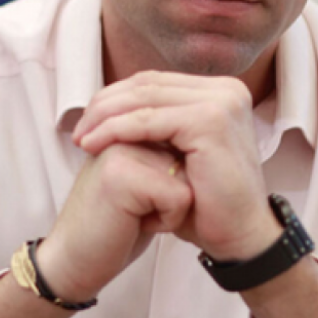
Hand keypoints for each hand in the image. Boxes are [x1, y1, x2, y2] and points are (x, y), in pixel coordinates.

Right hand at [32, 142, 191, 301]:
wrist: (74, 259)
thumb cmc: (113, 224)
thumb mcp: (143, 181)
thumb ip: (164, 154)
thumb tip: (200, 144)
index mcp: (126, 127)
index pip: (183, 140)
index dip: (177, 178)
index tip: (144, 196)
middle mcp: (122, 130)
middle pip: (189, 157)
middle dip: (175, 190)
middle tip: (137, 207)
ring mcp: (120, 149)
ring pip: (187, 176)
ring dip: (172, 205)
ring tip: (135, 213)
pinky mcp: (122, 173)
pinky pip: (179, 197)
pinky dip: (167, 220)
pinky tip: (135, 223)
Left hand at [71, 71, 281, 260]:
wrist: (240, 235)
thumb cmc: (207, 202)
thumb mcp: (181, 152)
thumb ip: (159, 124)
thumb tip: (113, 106)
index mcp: (220, 91)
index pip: (154, 81)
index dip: (116, 97)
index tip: (87, 122)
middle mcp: (225, 89)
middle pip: (148, 84)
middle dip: (105, 105)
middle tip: (78, 130)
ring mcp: (221, 102)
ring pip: (144, 98)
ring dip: (105, 117)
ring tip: (81, 138)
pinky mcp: (211, 122)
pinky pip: (149, 120)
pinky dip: (116, 130)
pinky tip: (95, 144)